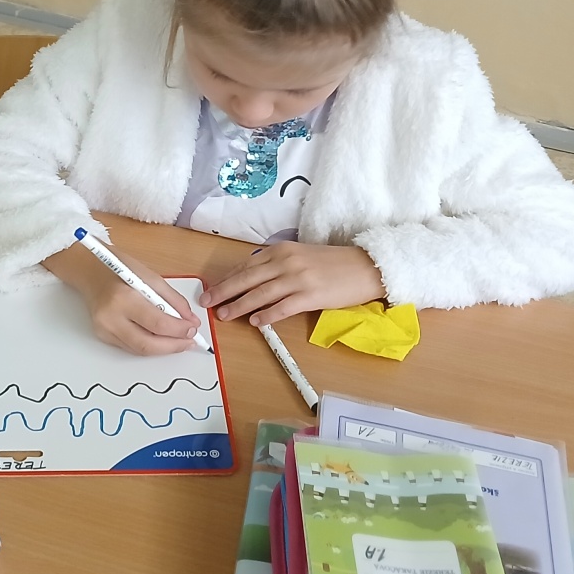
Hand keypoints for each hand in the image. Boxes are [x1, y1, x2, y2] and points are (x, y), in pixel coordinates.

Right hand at [43, 241, 202, 355]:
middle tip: (190, 341)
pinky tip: (161, 339)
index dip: (179, 330)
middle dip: (174, 346)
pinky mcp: (102, 336)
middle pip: (148, 344)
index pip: (158, 324)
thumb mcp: (150, 276)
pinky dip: (149, 345)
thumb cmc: (118, 267)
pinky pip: (131, 346)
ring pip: (140, 350)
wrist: (87, 271)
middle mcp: (111, 317)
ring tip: (180, 341)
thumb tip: (190, 320)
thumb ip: (172, 300)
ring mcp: (104, 330)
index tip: (193, 329)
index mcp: (124, 297)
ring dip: (164, 348)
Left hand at [200, 243, 384, 324]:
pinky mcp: (311, 295)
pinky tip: (255, 322)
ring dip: (239, 305)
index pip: (246, 265)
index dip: (227, 278)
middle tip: (206, 302)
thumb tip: (252, 280)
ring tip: (224, 315)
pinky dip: (267, 315)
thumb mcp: (301, 257)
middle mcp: (286, 262)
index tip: (211, 288)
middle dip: (223, 291)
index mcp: (282, 251)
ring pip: (260, 294)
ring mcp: (299, 279)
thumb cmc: (334, 264)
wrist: (366, 267)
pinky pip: (282, 307)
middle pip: (247, 278)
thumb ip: (277, 265)